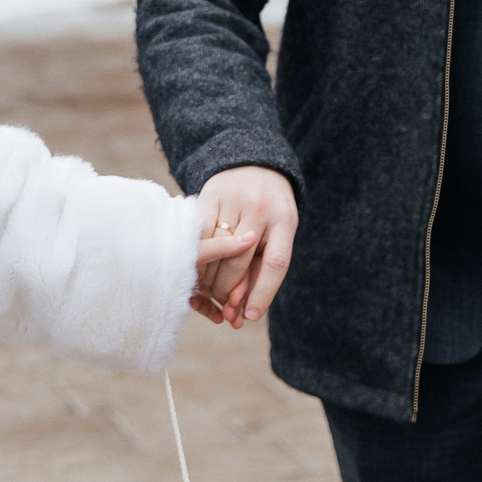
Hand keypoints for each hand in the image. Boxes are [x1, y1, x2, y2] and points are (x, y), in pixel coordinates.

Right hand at [194, 166, 297, 328]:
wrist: (254, 164)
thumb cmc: (268, 211)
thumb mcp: (276, 233)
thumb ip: (262, 268)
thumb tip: (246, 313)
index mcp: (285, 221)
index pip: (275, 264)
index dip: (262, 293)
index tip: (250, 317)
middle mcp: (261, 208)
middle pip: (240, 260)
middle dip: (229, 290)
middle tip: (223, 306)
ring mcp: (234, 199)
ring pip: (216, 249)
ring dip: (209, 276)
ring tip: (208, 291)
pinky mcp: (210, 194)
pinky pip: (199, 233)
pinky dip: (196, 254)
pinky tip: (196, 267)